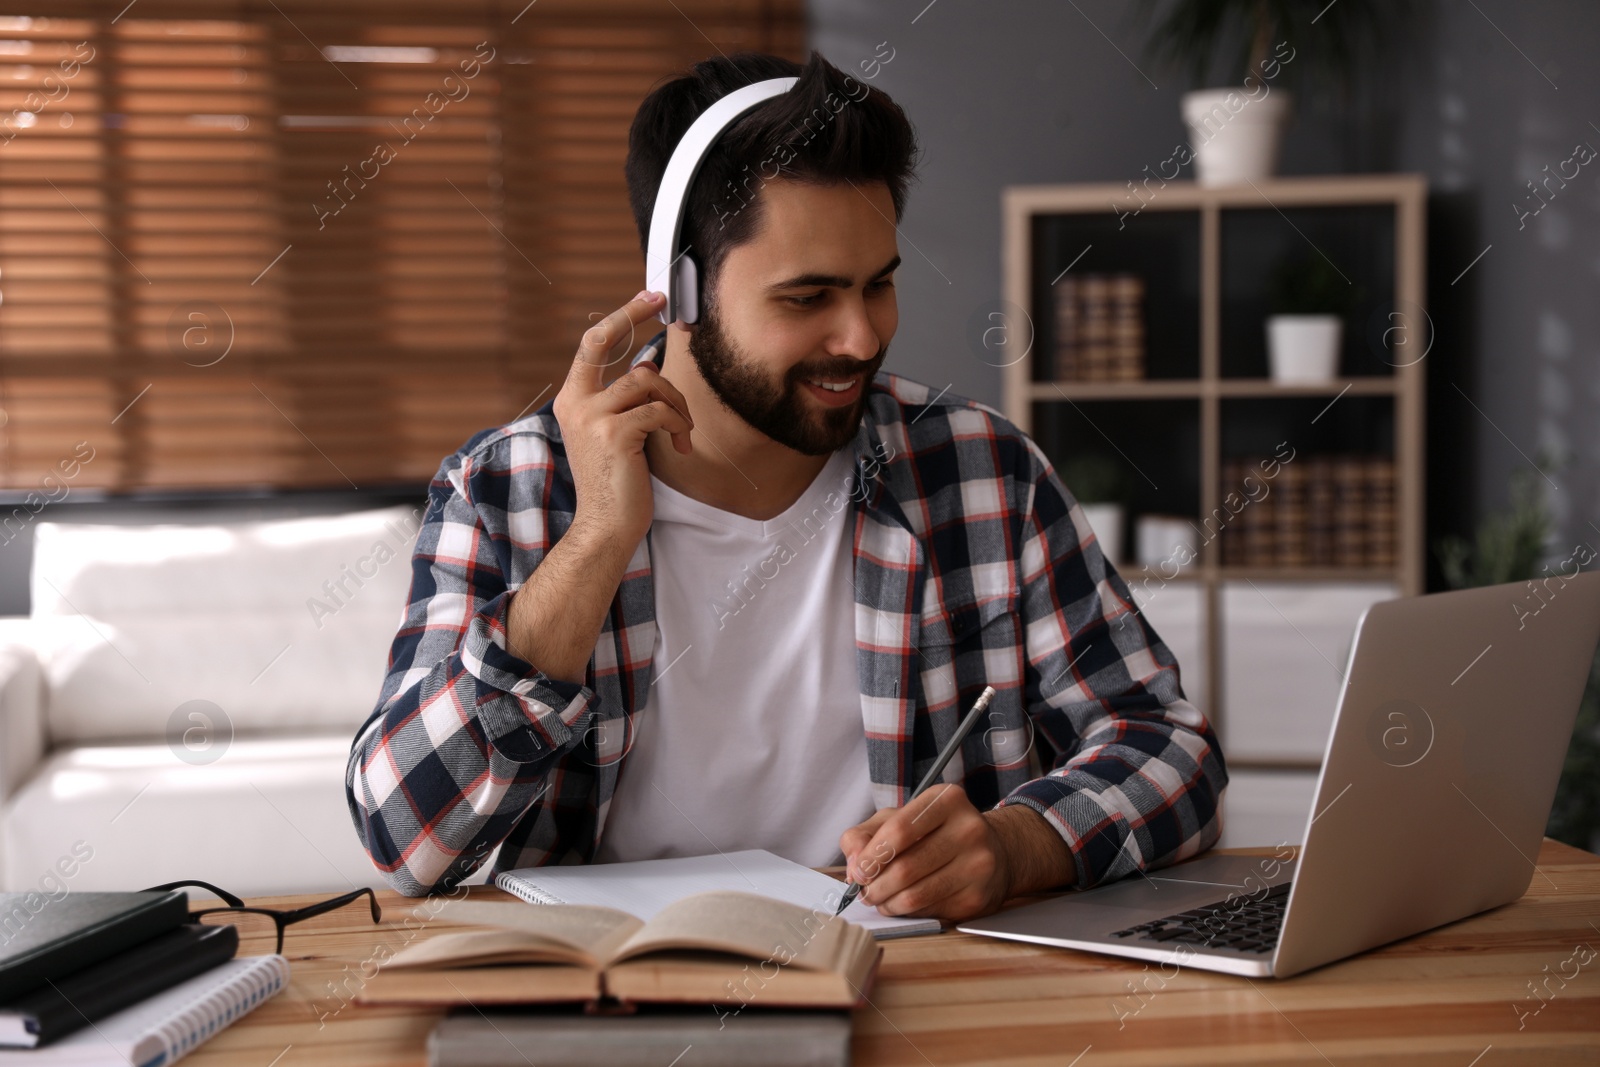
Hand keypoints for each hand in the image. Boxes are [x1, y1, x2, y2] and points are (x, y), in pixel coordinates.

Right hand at [550, 290, 693, 548]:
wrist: (606, 526)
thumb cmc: (618, 482)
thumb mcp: (616, 434)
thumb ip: (624, 401)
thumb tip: (648, 366)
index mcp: (572, 401)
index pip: (591, 345)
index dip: (619, 316)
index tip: (647, 296)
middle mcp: (575, 403)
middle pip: (607, 342)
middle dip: (633, 315)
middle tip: (663, 304)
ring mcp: (592, 417)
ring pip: (646, 380)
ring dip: (674, 403)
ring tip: (680, 431)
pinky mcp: (614, 434)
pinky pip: (660, 411)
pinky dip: (678, 426)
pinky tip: (679, 447)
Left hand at [838, 787, 1076, 922]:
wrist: (995, 852)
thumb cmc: (937, 833)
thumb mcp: (901, 818)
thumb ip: (867, 834)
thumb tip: (854, 864)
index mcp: (946, 800)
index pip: (899, 830)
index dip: (871, 856)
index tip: (857, 872)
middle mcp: (968, 829)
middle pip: (905, 868)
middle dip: (875, 886)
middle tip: (864, 892)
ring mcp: (977, 865)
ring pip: (915, 895)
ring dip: (887, 903)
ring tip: (880, 899)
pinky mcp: (978, 897)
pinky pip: (929, 911)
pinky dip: (907, 912)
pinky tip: (903, 904)